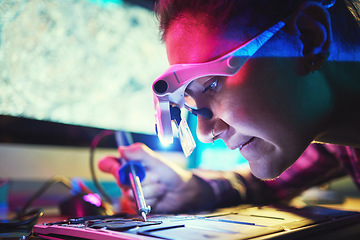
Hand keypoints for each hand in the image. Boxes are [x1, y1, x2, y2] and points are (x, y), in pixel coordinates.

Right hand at [98, 142, 214, 212]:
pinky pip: (138, 205)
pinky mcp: (137, 205)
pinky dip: (151, 200)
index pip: (107, 164)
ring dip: (151, 191)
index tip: (120, 170)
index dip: (110, 167)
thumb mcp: (156, 160)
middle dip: (142, 181)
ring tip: (161, 186)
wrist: (182, 191)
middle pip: (121, 182)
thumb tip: (122, 149)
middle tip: (156, 177)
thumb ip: (140, 153)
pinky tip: (159, 196)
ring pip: (131, 195)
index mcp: (128, 164)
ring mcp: (131, 192)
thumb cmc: (169, 173)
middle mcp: (127, 178)